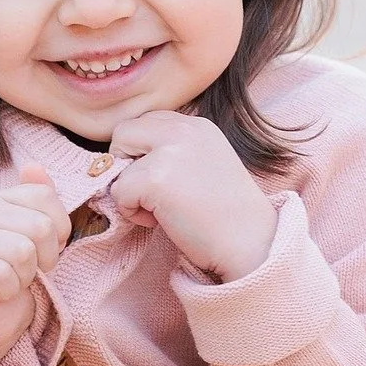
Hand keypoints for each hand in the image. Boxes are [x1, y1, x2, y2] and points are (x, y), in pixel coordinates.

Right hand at [0, 164, 71, 365]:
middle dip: (42, 260)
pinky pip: (2, 273)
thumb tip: (34, 166)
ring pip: (22, 251)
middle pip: (39, 226)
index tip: (42, 252)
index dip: (57, 231)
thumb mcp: (36, 240)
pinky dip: (7, 291)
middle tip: (22, 272)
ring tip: (8, 283)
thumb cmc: (13, 281)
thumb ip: (39, 203)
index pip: (45, 197)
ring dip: (24, 277)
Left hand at [109, 111, 277, 281]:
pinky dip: (132, 212)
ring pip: (116, 163)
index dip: (143, 152)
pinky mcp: (156, 178)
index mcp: (198, 125)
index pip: (147, 122)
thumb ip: (173, 151)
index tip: (162, 180)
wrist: (249, 244)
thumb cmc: (226, 215)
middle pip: (124, 132)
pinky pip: (118, 192)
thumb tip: (124, 158)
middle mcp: (184, 129)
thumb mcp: (204, 164)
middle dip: (126, 164)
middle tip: (151, 192)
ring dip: (129, 191)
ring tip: (161, 209)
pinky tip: (162, 220)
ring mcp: (169, 151)